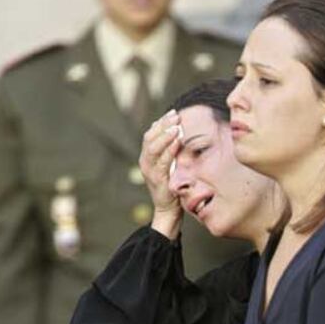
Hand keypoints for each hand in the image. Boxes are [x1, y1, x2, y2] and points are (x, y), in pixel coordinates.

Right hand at [139, 110, 182, 238]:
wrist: (168, 210)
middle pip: (149, 137)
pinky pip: (162, 161)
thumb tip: (179, 131)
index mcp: (147, 157)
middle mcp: (145, 162)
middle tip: (176, 116)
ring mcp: (149, 171)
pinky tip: (177, 141)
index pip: (150, 134)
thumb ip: (171, 150)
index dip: (161, 122)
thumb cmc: (172, 185)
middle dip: (163, 125)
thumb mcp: (171, 164)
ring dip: (165, 135)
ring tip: (176, 126)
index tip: (173, 113)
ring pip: (153, 147)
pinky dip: (169, 149)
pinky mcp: (156, 179)